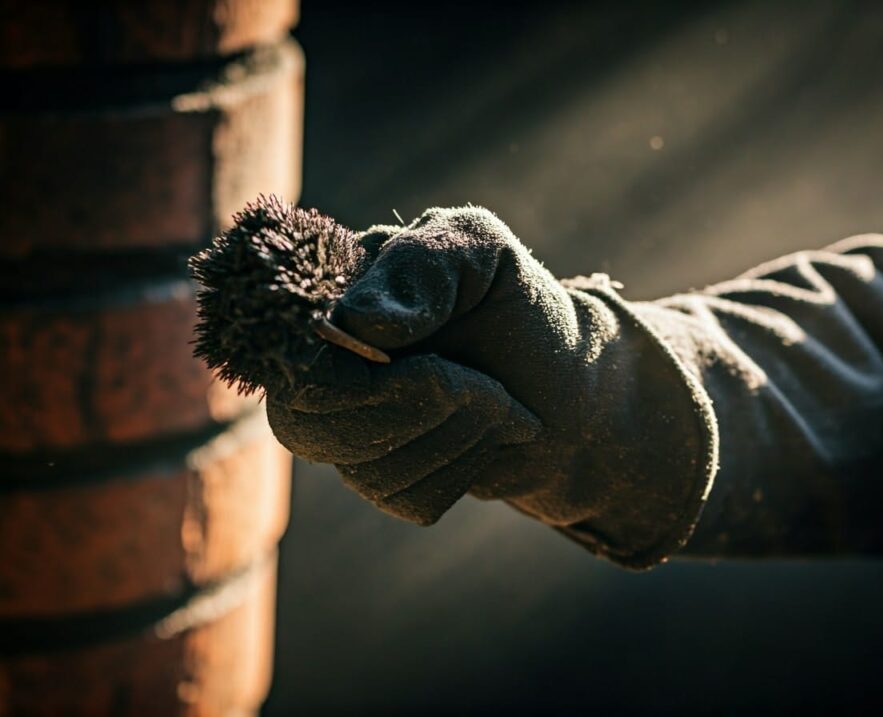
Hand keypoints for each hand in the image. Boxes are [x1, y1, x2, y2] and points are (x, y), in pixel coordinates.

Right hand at [266, 207, 705, 567]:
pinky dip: (461, 470)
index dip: (366, 373)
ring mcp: (343, 426)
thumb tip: (359, 326)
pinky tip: (486, 441)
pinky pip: (400, 494)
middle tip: (493, 388)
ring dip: (457, 436)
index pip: (294, 348)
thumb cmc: (519, 309)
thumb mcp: (484, 254)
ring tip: (498, 405)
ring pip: (365, 464)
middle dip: (426, 405)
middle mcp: (320, 364)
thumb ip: (424, 262)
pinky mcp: (380, 478)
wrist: (568, 388)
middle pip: (320, 418)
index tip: (443, 365)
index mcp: (329, 294)